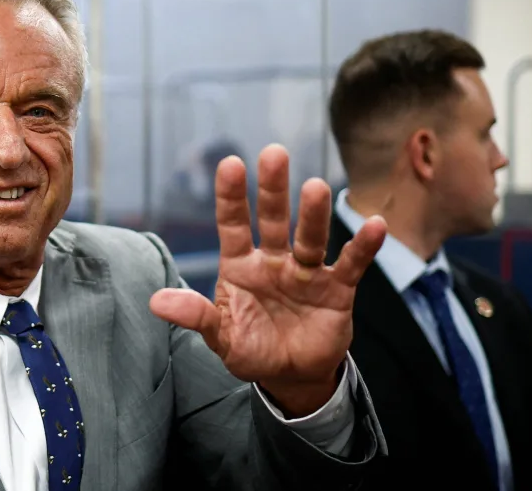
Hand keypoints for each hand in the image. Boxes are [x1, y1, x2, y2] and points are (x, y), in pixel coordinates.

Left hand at [150, 144, 385, 416]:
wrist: (291, 376)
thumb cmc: (252, 349)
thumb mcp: (221, 336)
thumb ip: (195, 316)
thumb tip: (156, 302)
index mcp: (240, 266)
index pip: (233, 225)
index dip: (231, 196)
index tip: (230, 163)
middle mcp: (273, 261)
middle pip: (273, 220)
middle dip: (273, 189)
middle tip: (273, 154)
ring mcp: (306, 272)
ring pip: (310, 238)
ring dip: (313, 215)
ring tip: (315, 187)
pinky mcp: (337, 290)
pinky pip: (351, 264)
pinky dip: (363, 247)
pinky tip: (375, 225)